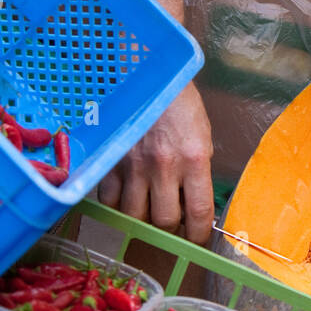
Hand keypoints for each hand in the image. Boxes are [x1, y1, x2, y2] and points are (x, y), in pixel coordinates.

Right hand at [99, 82, 214, 242]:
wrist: (144, 72)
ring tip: (148, 209)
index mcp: (194, 159)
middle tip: (171, 218)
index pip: (199, 213)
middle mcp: (163, 166)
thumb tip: (193, 205)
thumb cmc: (178, 102)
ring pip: (134, 216)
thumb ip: (198, 171)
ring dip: (143, 219)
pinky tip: (125, 196)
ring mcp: (133, 166)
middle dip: (170, 227)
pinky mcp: (110, 161)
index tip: (196, 238)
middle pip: (164, 221)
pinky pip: (109, 200)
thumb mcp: (201, 135)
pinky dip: (117, 205)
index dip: (198, 235)